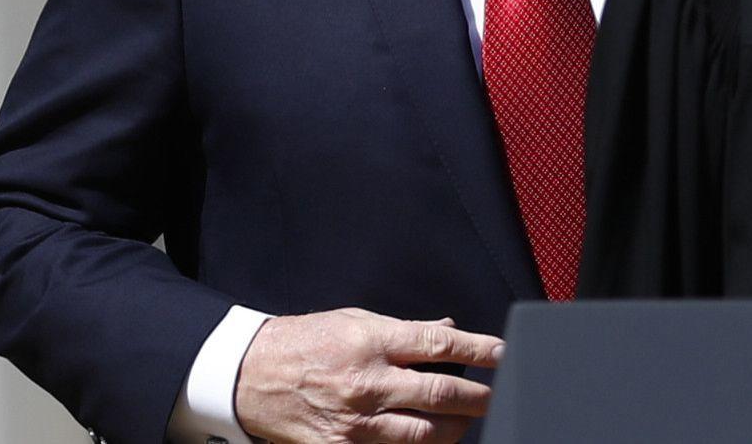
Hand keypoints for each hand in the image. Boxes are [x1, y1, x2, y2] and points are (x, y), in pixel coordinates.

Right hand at [235, 307, 503, 443]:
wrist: (249, 375)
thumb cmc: (304, 342)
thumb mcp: (355, 320)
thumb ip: (405, 329)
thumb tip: (448, 332)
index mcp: (373, 342)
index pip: (440, 347)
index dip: (479, 351)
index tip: (503, 355)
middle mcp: (368, 382)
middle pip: (440, 394)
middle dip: (478, 397)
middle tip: (499, 395)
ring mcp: (355, 421)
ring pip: (423, 433)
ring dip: (454, 428)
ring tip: (468, 421)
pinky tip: (431, 440)